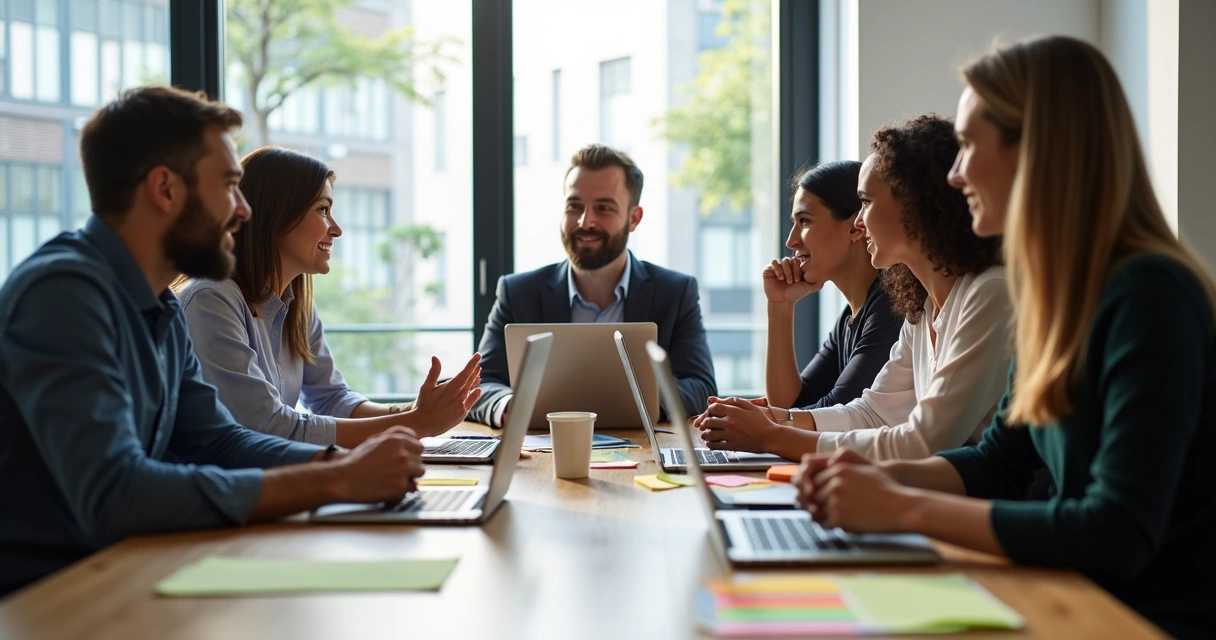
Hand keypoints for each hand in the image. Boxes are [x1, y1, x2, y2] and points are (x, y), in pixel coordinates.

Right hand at [336, 426, 425, 503]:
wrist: (343, 479)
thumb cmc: (357, 461)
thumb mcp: (375, 440)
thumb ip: (396, 435)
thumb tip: (415, 439)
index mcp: (396, 440)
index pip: (419, 446)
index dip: (412, 454)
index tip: (404, 459)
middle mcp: (402, 454)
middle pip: (420, 460)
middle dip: (411, 466)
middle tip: (394, 471)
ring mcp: (403, 471)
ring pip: (419, 473)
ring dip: (409, 477)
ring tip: (392, 478)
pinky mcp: (400, 486)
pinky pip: (409, 488)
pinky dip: (401, 490)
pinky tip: (387, 487)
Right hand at [411, 353, 482, 435]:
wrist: (424, 424)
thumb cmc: (423, 405)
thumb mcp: (426, 387)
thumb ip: (434, 372)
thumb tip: (435, 357)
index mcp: (451, 386)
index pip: (466, 371)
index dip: (472, 362)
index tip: (478, 355)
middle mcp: (459, 394)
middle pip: (470, 379)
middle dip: (474, 370)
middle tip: (478, 363)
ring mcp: (463, 404)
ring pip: (472, 389)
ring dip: (475, 381)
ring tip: (478, 375)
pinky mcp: (463, 413)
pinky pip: (472, 401)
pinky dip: (475, 394)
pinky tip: (477, 390)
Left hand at [697, 396, 780, 452]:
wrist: (771, 437)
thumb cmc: (762, 421)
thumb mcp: (751, 406)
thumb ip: (734, 401)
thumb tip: (719, 399)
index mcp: (734, 411)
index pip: (713, 408)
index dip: (708, 410)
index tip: (709, 414)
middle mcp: (730, 423)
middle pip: (708, 421)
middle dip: (704, 423)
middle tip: (703, 425)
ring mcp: (730, 435)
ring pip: (709, 434)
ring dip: (705, 434)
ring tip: (706, 434)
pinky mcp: (732, 445)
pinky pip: (715, 445)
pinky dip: (710, 444)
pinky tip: (710, 443)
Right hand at [763, 257, 821, 303]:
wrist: (782, 301)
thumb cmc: (795, 294)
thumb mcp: (808, 287)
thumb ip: (817, 282)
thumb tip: (826, 278)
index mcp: (795, 267)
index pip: (799, 259)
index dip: (799, 268)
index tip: (799, 279)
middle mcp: (787, 266)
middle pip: (791, 259)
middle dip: (793, 270)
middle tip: (793, 281)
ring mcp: (778, 267)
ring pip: (783, 261)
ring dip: (786, 271)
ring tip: (786, 281)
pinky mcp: (769, 269)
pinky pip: (774, 262)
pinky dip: (777, 269)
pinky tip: (779, 278)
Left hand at [796, 449, 910, 532]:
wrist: (902, 508)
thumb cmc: (887, 490)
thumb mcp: (865, 470)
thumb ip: (844, 468)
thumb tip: (826, 468)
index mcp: (839, 469)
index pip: (815, 481)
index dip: (819, 492)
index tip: (824, 500)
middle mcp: (834, 483)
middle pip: (814, 497)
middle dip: (819, 505)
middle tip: (828, 512)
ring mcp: (836, 500)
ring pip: (817, 511)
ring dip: (824, 517)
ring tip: (837, 519)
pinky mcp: (839, 517)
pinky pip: (825, 524)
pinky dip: (830, 527)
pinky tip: (842, 525)